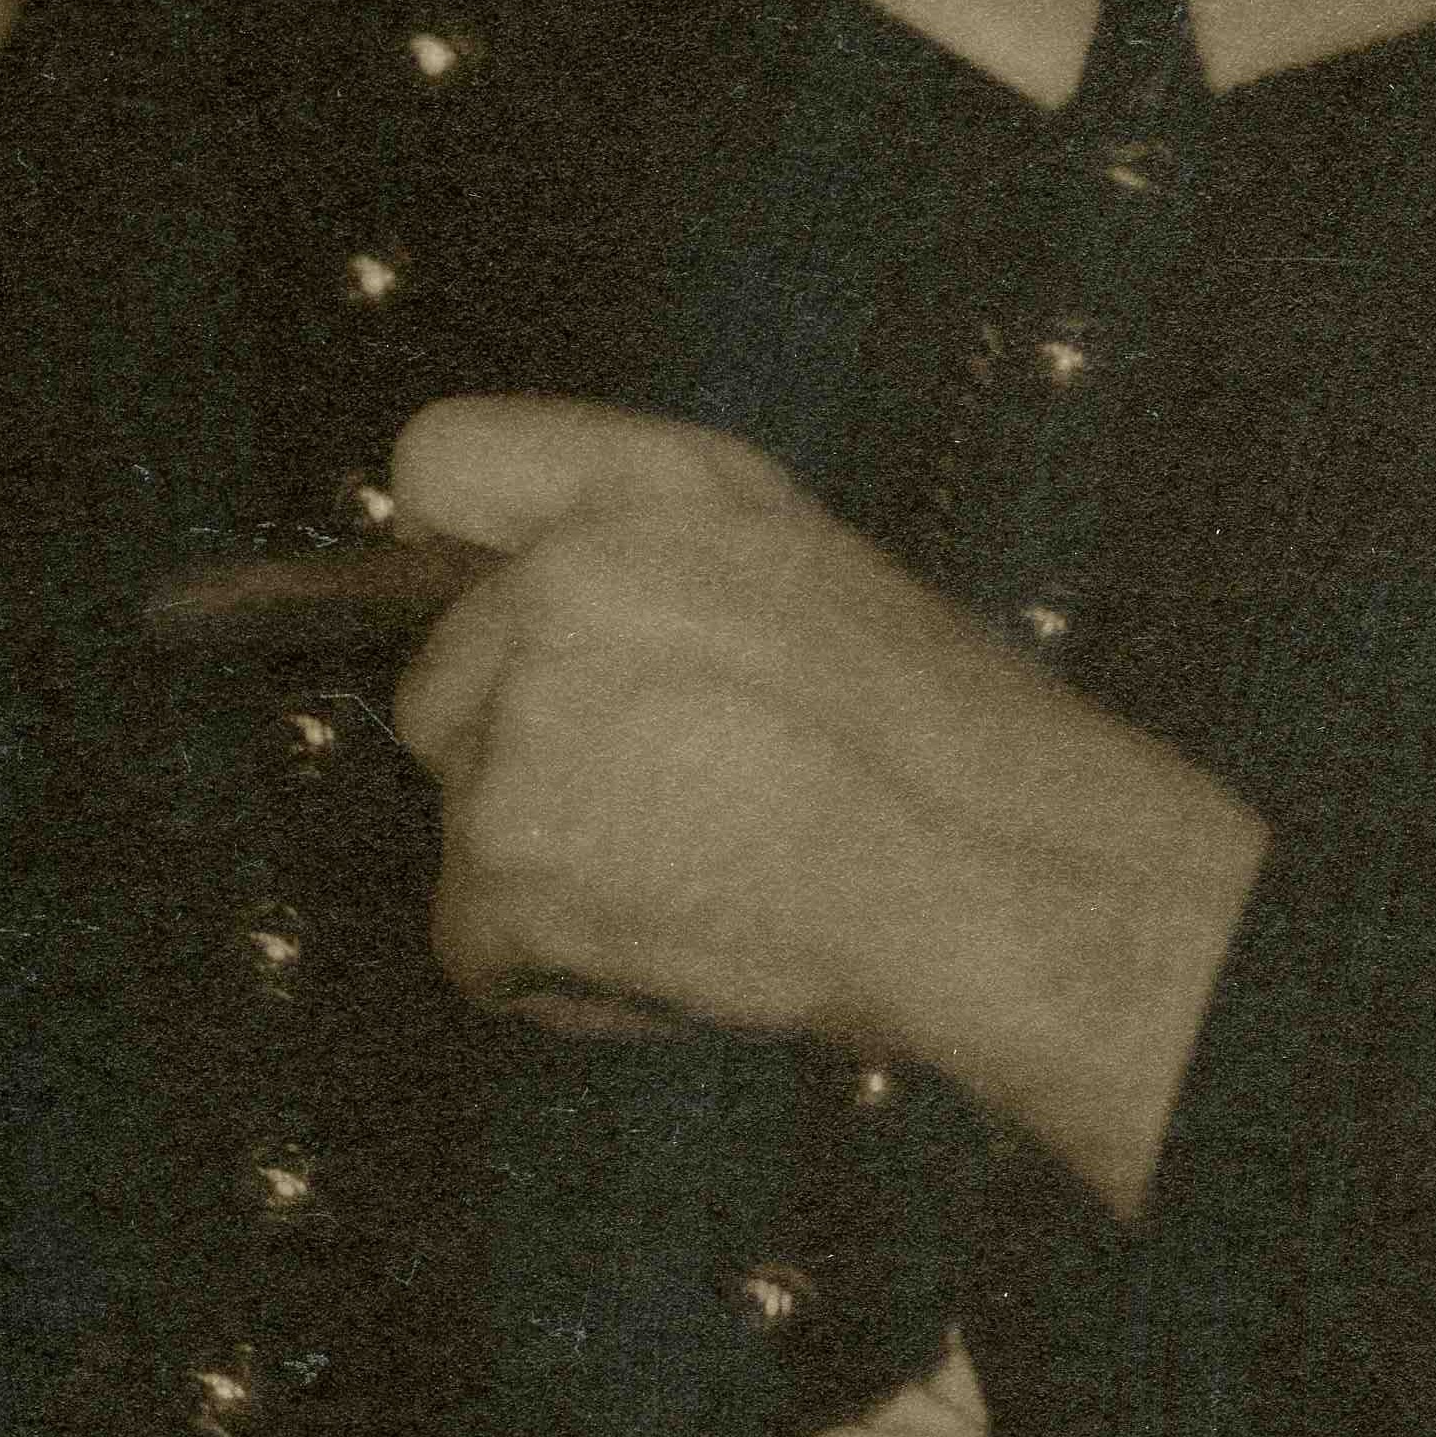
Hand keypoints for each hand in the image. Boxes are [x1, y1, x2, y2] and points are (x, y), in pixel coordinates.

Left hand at [387, 398, 1266, 1219]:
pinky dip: (562, 976)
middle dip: (524, 758)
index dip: (450, 550)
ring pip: (469, 824)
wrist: (995, 876)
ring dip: (558, 876)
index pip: (442, 460)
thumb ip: (643, 550)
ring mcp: (519, 723)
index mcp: (642, 489)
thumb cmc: (935, 739)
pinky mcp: (502, 862)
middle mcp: (557, 583)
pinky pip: (477, 943)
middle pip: (440, 686)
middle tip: (673, 801)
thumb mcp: (798, 559)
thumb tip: (519, 606)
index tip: (499, 618)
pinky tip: (683, 946)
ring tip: (705, 873)